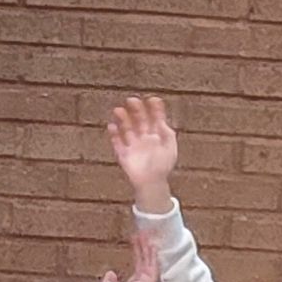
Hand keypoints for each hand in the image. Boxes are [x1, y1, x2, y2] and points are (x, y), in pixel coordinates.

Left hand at [99, 220, 162, 281]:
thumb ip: (110, 281)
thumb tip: (111, 273)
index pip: (139, 262)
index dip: (138, 251)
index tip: (137, 240)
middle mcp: (144, 280)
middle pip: (145, 259)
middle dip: (145, 245)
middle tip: (145, 233)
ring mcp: (148, 280)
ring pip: (149, 259)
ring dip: (148, 247)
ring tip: (148, 234)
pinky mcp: (150, 280)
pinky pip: (152, 263)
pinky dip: (152, 254)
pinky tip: (152, 244)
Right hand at [105, 96, 178, 212]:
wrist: (152, 183)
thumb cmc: (163, 166)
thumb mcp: (170, 148)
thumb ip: (168, 135)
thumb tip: (162, 122)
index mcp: (157, 136)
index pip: (156, 119)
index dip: (155, 109)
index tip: (153, 99)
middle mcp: (144, 138)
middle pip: (140, 120)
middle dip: (136, 110)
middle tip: (132, 99)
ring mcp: (133, 144)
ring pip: (126, 128)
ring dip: (122, 119)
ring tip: (118, 110)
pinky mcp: (123, 153)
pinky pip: (117, 142)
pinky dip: (114, 134)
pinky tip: (112, 126)